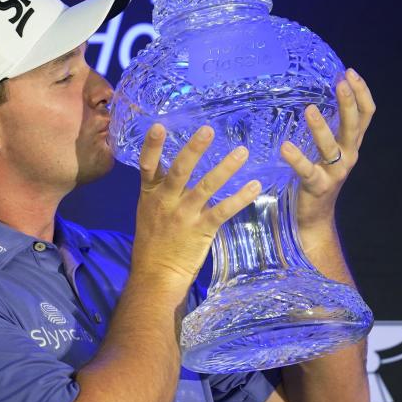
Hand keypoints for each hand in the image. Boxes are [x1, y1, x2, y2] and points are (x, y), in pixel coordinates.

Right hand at [131, 123, 261, 290]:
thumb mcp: (148, 212)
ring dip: (225, 168)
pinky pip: (223, 210)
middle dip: (194, 149)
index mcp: (151, 194)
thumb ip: (160, 190)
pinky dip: (240, 198)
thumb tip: (173, 168)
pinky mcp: (201, 230)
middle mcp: (166, 201)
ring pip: (206, 187)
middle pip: (180, 170)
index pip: (147, 166)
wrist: (155, 276)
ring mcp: (184, 216)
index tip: (159, 126)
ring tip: (242, 152)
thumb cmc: (152, 243)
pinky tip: (254, 186)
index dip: (152, 146)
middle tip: (208, 130)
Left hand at [280, 67, 376, 228]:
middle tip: (340, 82)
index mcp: (352, 144)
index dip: (362, 92)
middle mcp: (348, 156)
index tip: (349, 72)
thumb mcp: (328, 149)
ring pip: (332, 146)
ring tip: (309, 109)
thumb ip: (329, 128)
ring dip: (321, 127)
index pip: (366, 114)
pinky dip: (296, 158)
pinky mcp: (317, 185)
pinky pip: (307, 170)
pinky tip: (285, 147)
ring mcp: (335, 172)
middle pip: (354, 125)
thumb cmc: (318, 176)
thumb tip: (316, 94)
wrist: (314, 217)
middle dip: (348, 103)